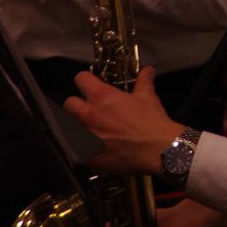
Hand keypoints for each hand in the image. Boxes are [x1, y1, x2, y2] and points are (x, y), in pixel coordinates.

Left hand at [64, 66, 181, 175]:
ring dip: (79, 126)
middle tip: (90, 109)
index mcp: (101, 96)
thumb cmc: (152, 122)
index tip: (91, 85)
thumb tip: (148, 70)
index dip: (86, 80)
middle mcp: (89, 115)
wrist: (158, 151)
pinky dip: (85, 147)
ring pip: (70, 127)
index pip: (80, 79)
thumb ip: (143, 81)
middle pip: (69, 104)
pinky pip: (78, 149)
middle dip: (77, 104)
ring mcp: (86, 137)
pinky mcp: (88, 156)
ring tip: (92, 130)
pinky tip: (97, 147)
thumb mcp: (148, 97)